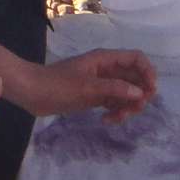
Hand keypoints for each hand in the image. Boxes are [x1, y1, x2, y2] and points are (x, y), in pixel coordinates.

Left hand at [10, 48, 154, 121]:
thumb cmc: (57, 85)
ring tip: (114, 118)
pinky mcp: (94, 96)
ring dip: (126, 107)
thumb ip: (115, 88)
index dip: (148, 73)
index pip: (137, 59)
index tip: (148, 93)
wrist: (31, 92)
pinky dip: (114, 112)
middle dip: (137, 95)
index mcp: (106, 60)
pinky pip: (114, 103)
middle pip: (135, 78)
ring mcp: (101, 83)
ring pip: (126, 93)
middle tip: (130, 111)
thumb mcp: (87, 87)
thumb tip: (140, 93)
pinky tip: (105, 120)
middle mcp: (106, 70)